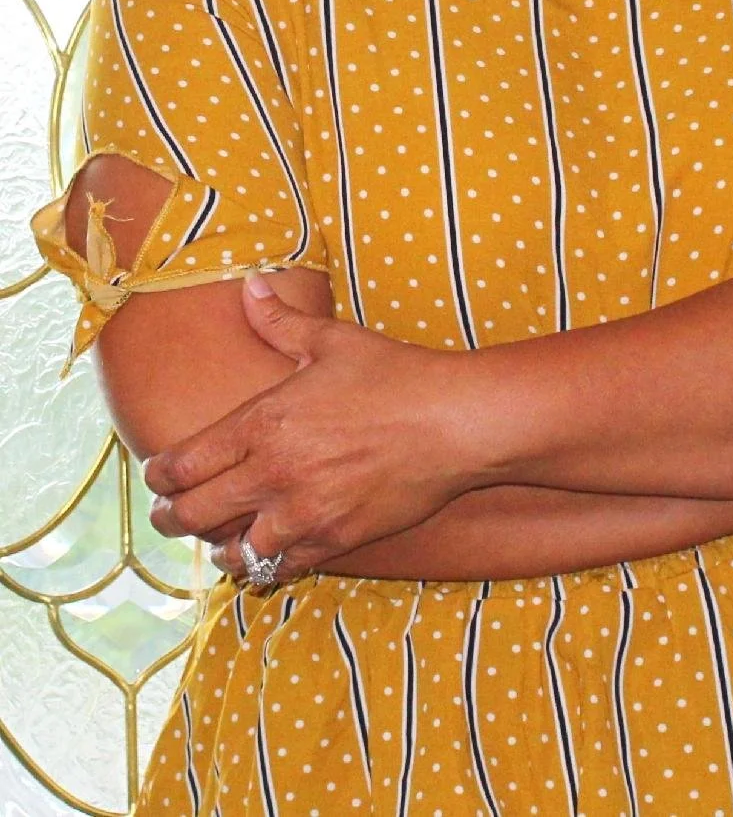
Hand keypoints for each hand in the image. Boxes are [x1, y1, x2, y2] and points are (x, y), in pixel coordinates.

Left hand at [143, 276, 476, 581]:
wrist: (455, 422)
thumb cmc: (395, 375)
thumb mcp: (333, 340)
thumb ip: (280, 320)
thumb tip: (249, 284)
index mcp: (263, 421)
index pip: (182, 464)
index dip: (159, 476)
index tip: (158, 476)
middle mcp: (273, 472)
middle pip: (191, 514)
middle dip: (171, 517)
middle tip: (170, 514)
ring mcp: (303, 511)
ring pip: (231, 550)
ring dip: (218, 545)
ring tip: (219, 537)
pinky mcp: (334, 539)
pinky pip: (278, 567)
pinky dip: (264, 563)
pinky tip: (265, 551)